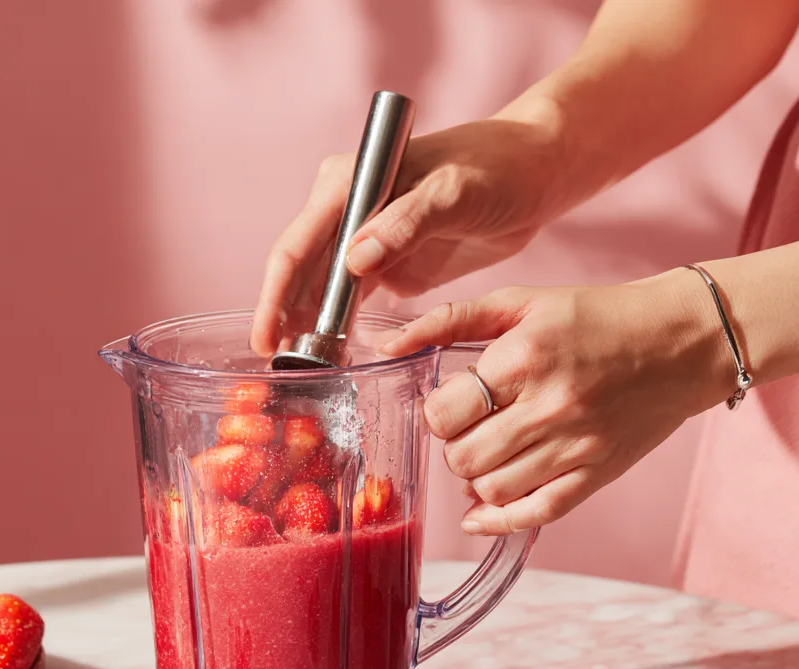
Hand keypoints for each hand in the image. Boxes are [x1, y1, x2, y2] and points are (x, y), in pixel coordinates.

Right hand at [250, 116, 565, 355]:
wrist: (533, 176)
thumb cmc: (496, 169)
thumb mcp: (454, 191)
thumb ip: (405, 222)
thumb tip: (354, 260)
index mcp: (349, 184)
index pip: (297, 245)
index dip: (275, 295)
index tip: (265, 338)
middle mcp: (346, 211)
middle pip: (300, 273)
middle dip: (284, 318)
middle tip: (280, 367)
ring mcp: (364, 240)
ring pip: (320, 291)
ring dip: (307, 327)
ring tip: (300, 369)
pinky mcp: (386, 264)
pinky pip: (349, 300)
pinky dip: (336, 326)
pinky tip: (330, 354)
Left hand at [380, 270, 733, 534]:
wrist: (684, 340)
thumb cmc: (596, 318)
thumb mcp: (521, 302)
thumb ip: (449, 320)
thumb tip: (388, 344)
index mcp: (523, 359)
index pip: (444, 414)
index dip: (439, 412)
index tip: (454, 403)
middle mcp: (548, 407)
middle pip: (461, 458)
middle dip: (455, 444)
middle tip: (473, 427)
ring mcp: (574, 447)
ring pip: (489, 490)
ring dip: (476, 476)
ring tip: (491, 451)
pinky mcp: (595, 475)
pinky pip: (533, 514)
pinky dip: (497, 520)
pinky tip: (482, 511)